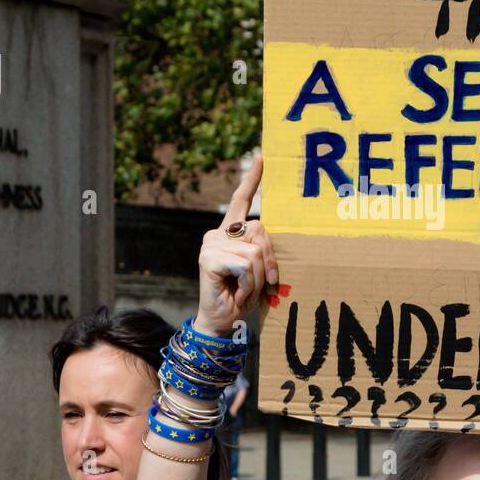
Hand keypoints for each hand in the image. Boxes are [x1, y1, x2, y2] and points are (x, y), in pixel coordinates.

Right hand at [195, 156, 277, 336]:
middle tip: (267, 284)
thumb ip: (263, 248)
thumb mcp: (259, 269)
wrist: (222, 321)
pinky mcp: (208, 258)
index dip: (252, 180)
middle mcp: (218, 233)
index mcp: (230, 233)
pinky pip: (245, 264)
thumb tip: (267, 234)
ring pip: (254, 251)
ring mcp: (211, 244)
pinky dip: (248, 283)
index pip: (240, 201)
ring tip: (246, 290)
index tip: (262, 158)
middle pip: (260, 230)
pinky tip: (237, 292)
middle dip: (270, 260)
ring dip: (258, 278)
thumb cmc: (243, 295)